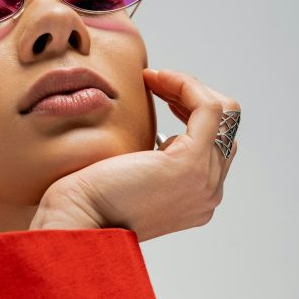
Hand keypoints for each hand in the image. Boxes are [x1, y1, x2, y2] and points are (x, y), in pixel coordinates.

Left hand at [29, 69, 239, 242]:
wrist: (75, 220)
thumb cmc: (88, 199)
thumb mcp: (130, 176)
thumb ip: (150, 161)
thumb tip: (155, 133)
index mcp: (196, 199)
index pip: (213, 144)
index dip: (188, 112)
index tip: (156, 93)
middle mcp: (209, 193)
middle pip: (223, 129)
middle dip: (191, 97)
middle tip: (154, 82)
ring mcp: (205, 181)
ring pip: (223, 115)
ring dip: (188, 87)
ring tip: (153, 79)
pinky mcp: (191, 163)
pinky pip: (210, 109)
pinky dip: (186, 85)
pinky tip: (155, 78)